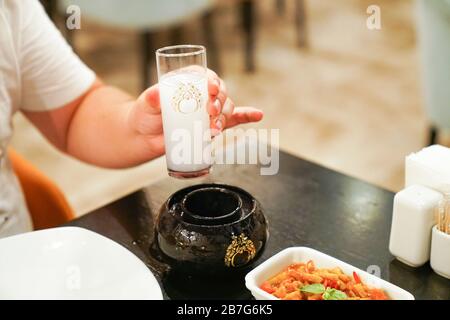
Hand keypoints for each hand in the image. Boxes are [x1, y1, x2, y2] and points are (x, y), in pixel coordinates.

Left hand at [128, 69, 263, 158]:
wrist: (144, 138)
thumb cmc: (143, 116)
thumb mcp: (144, 105)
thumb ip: (150, 99)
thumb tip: (156, 93)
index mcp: (187, 81)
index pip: (204, 75)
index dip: (211, 80)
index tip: (211, 89)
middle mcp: (201, 94)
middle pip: (219, 93)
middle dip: (219, 102)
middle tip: (210, 113)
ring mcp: (208, 110)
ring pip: (226, 109)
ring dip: (225, 117)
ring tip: (214, 129)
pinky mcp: (212, 125)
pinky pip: (233, 120)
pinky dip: (246, 116)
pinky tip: (257, 115)